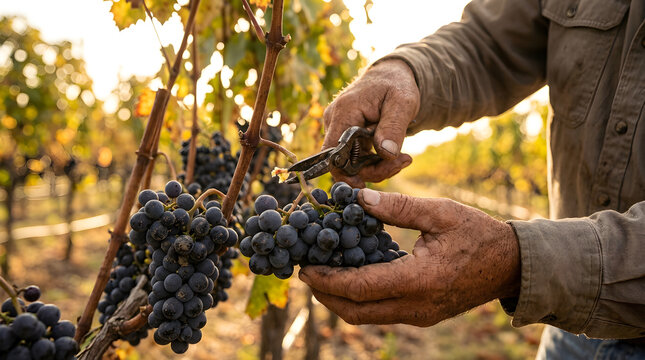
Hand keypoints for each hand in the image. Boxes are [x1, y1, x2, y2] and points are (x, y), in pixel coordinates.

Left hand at [299, 188, 520, 325]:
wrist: (511, 265)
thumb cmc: (478, 234)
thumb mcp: (441, 212)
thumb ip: (398, 207)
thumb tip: (359, 198)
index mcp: (419, 280)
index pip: (359, 288)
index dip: (327, 280)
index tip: (305, 267)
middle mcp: (416, 306)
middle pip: (355, 311)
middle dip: (325, 294)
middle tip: (307, 272)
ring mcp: (419, 315)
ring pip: (366, 316)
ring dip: (340, 299)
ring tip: (324, 273)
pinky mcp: (421, 314)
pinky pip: (381, 312)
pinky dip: (360, 299)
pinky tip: (353, 275)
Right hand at [323, 59, 419, 186]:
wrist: (391, 76)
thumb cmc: (396, 85)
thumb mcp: (403, 103)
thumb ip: (393, 128)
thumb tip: (386, 154)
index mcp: (344, 112)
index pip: (332, 153)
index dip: (345, 173)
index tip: (367, 183)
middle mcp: (335, 121)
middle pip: (344, 162)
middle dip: (373, 170)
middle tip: (403, 162)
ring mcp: (338, 128)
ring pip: (352, 163)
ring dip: (378, 167)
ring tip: (403, 157)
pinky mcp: (345, 135)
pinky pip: (357, 158)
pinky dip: (375, 161)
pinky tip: (394, 154)